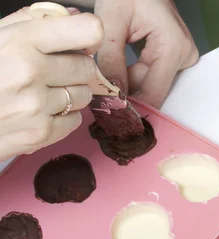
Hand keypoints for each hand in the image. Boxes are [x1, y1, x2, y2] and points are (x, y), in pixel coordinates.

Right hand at [0, 8, 102, 160]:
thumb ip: (30, 22)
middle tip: (54, 71)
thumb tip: (71, 15)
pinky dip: (63, 116)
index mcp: (20, 42)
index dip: (89, 37)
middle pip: (87, 67)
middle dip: (77, 68)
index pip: (88, 31)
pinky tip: (40, 111)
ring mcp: (36, 106)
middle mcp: (30, 72)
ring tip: (43, 91)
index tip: (83, 42)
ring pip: (84, 95)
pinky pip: (76, 120)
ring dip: (70, 93)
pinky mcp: (40, 133)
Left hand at [95, 0, 198, 108]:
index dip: (131, 106)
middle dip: (125, 93)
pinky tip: (116, 71)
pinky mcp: (176, 58)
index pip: (154, 93)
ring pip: (150, 84)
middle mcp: (184, 57)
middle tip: (97, 98)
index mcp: (173, 48)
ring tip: (103, 79)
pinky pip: (152, 75)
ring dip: (127, 84)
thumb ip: (110, 58)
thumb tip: (111, 92)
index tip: (109, 116)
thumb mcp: (110, 20)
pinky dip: (133, 76)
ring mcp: (182, 58)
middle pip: (152, 90)